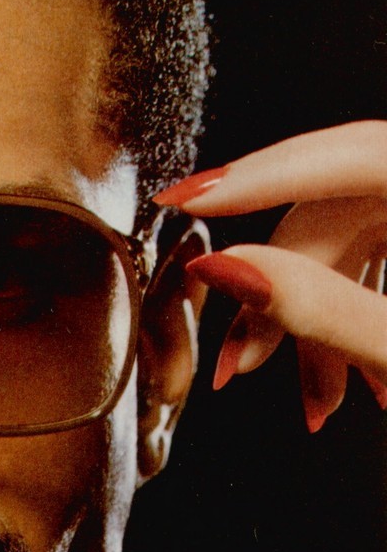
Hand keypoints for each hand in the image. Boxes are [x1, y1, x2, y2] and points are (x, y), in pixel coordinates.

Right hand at [154, 121, 386, 430]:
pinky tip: (356, 381)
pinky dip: (354, 311)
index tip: (184, 199)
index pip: (354, 150)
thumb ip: (321, 308)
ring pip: (358, 240)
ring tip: (319, 400)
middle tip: (244, 362)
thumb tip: (224, 268)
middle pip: (343, 208)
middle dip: (287, 292)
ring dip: (323, 320)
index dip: (261, 175)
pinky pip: (383, 256)